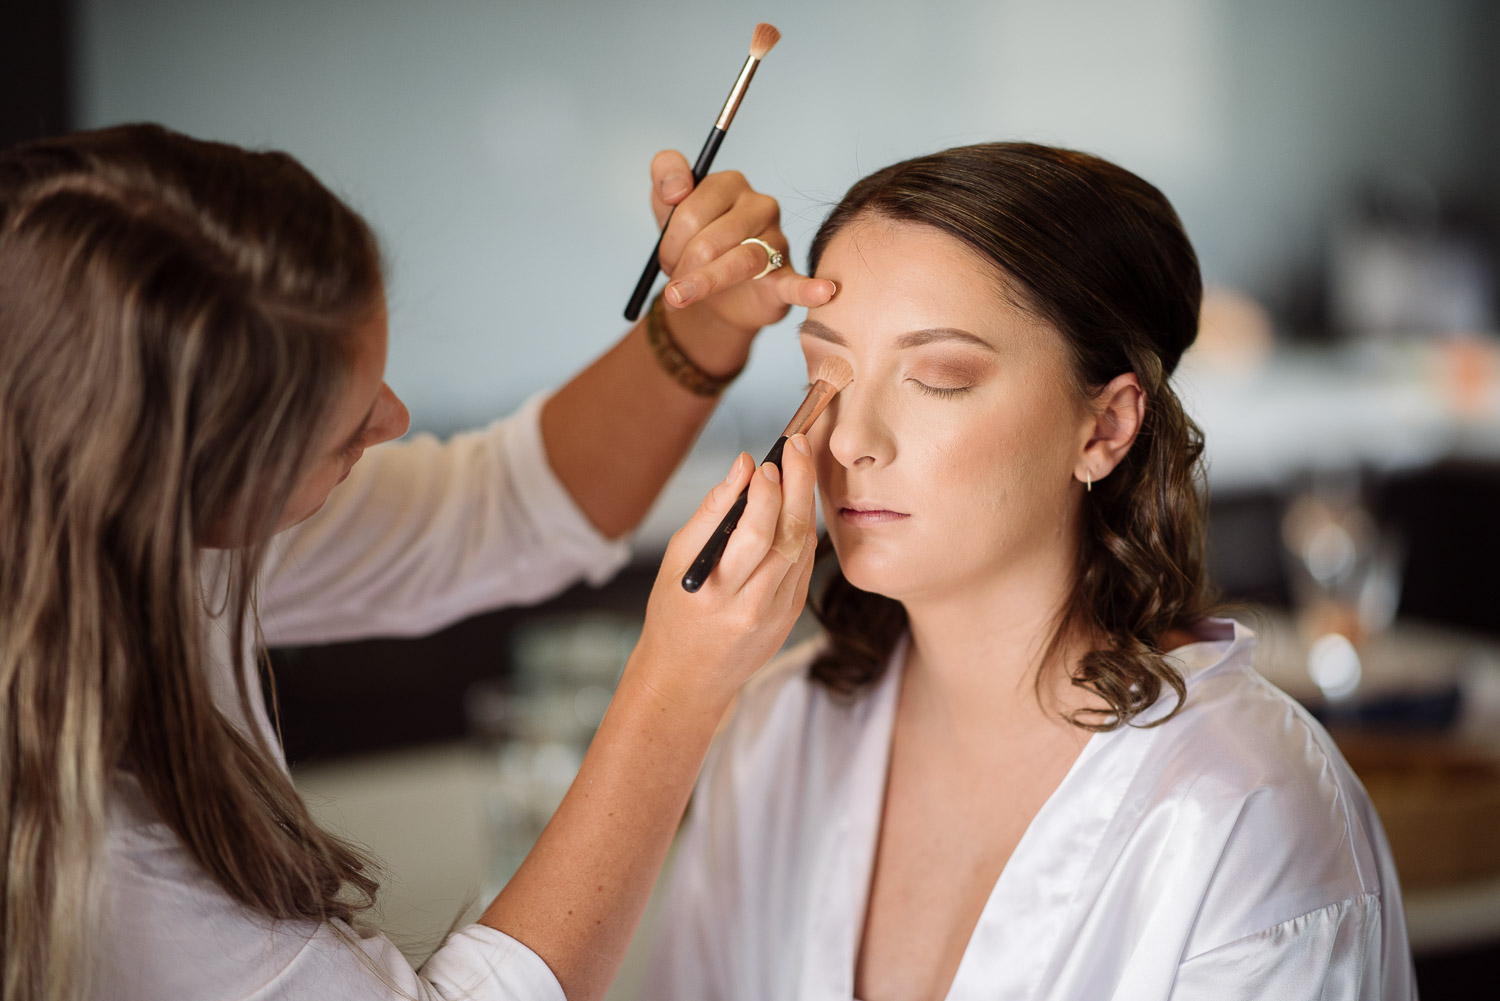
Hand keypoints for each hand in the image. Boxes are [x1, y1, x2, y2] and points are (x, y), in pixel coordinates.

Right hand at [629, 434, 818, 709]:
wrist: (687, 677)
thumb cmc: (675, 612)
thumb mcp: (678, 559)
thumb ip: (712, 511)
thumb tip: (743, 465)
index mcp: (716, 589)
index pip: (753, 532)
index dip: (766, 492)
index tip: (766, 462)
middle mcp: (751, 605)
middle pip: (789, 535)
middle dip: (799, 483)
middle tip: (798, 447)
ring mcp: (776, 615)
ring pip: (804, 548)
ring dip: (805, 503)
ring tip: (800, 467)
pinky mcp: (791, 617)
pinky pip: (804, 565)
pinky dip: (803, 531)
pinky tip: (796, 506)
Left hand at [648, 150, 835, 345]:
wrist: (713, 295)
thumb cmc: (694, 245)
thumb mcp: (666, 206)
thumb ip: (666, 175)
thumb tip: (676, 189)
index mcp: (730, 183)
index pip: (689, 212)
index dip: (669, 242)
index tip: (665, 257)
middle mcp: (760, 205)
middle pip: (707, 240)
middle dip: (681, 266)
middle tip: (674, 282)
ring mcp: (777, 240)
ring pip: (737, 262)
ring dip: (702, 285)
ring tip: (679, 298)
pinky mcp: (786, 276)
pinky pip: (797, 282)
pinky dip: (810, 289)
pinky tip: (824, 291)